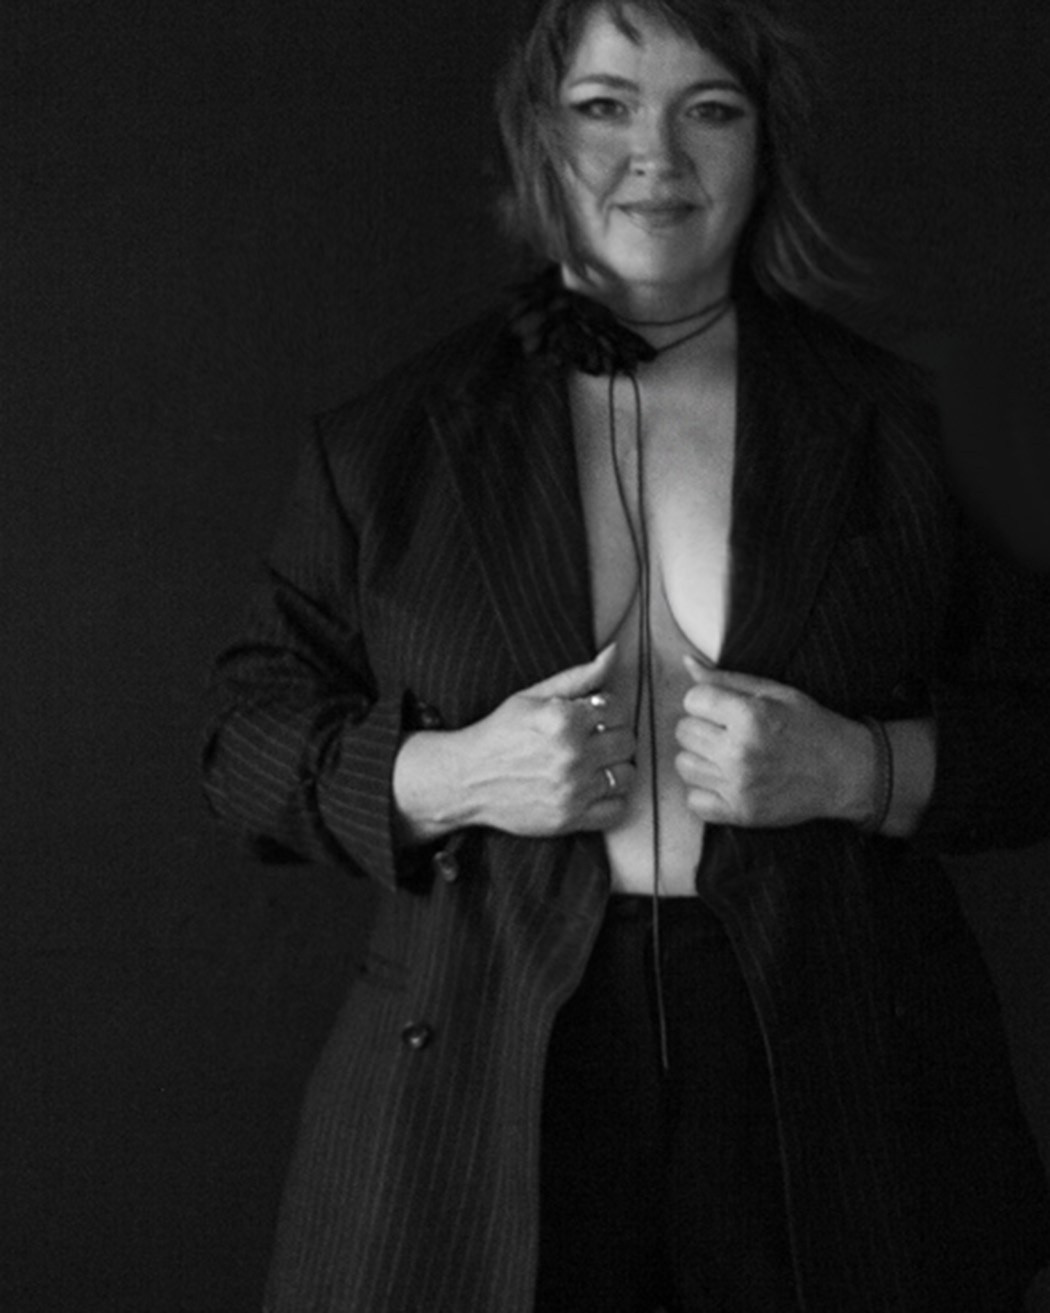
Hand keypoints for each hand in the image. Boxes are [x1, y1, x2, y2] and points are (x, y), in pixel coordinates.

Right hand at [393, 645, 636, 840]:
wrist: (466, 779)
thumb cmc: (500, 733)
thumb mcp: (533, 696)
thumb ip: (579, 676)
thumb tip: (615, 652)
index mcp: (564, 719)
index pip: (618, 708)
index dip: (607, 709)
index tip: (592, 716)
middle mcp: (572, 755)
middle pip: (627, 741)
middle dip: (614, 735)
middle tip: (593, 738)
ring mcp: (572, 790)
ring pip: (627, 775)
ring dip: (616, 767)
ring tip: (595, 763)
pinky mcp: (570, 819)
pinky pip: (617, 809)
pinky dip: (612, 799)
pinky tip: (593, 787)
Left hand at [673, 655, 874, 827]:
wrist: (844, 773)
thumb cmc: (809, 726)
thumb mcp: (774, 692)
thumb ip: (726, 679)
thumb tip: (686, 661)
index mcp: (750, 717)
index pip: (692, 700)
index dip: (705, 700)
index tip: (723, 707)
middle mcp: (741, 753)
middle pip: (684, 731)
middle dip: (701, 726)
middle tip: (727, 731)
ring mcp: (738, 786)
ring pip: (683, 765)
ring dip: (699, 757)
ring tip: (724, 754)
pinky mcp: (740, 813)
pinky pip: (693, 801)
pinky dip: (703, 791)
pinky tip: (724, 780)